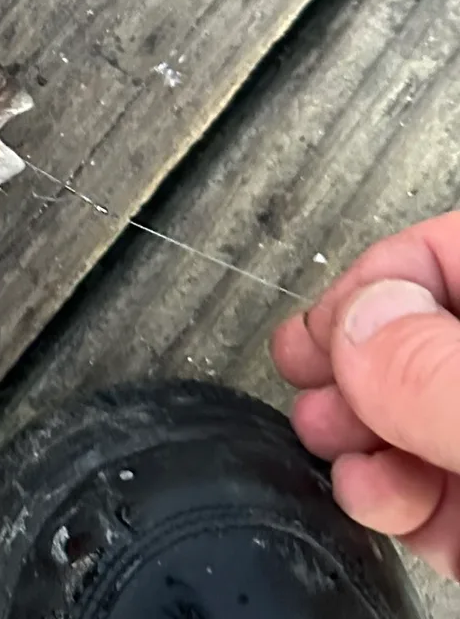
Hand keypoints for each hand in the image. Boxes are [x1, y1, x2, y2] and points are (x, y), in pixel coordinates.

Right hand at [271, 211, 459, 581]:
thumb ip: (433, 367)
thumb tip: (355, 329)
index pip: (436, 252)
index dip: (367, 292)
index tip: (327, 348)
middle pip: (414, 338)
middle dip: (350, 377)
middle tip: (319, 402)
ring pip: (418, 418)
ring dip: (361, 446)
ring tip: (344, 461)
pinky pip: (439, 489)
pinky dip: (400, 502)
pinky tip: (387, 506)